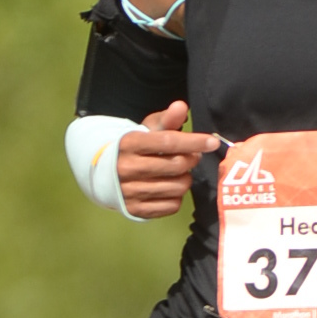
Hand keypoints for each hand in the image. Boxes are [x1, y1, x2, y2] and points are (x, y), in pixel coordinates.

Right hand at [116, 102, 219, 219]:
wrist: (103, 174)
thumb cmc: (132, 149)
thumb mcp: (145, 130)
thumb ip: (166, 119)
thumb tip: (181, 107)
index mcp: (129, 143)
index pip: (168, 142)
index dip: (194, 142)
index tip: (212, 143)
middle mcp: (127, 168)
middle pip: (176, 166)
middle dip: (190, 160)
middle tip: (191, 157)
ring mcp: (130, 191)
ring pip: (176, 187)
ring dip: (185, 179)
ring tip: (179, 173)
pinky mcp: (135, 210)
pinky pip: (171, 206)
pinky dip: (177, 197)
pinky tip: (170, 188)